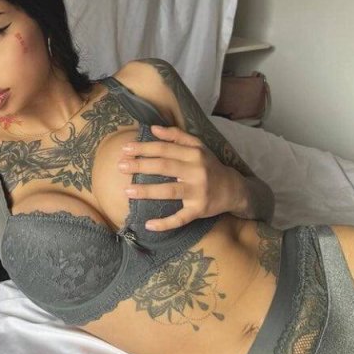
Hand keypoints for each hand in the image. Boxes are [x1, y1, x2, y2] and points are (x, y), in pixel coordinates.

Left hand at [119, 125, 239, 230]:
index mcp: (194, 154)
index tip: (125, 149)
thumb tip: (153, 128)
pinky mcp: (199, 210)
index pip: (165, 149)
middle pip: (165, 167)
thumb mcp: (198, 146)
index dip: (144, 148)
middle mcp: (196, 171)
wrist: (233, 189)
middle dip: (140, 165)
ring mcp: (198, 192)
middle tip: (120, 166)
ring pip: (169, 191)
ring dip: (147, 191)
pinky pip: (180, 218)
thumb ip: (176, 136)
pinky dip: (164, 223)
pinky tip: (148, 225)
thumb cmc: (209, 166)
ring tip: (127, 191)